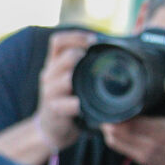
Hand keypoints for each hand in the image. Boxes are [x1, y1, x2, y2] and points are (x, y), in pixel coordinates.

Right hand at [34, 30, 94, 150]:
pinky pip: (66, 104)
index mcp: (53, 64)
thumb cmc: (67, 100)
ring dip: (82, 78)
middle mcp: (49, 75)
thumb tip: (114, 49)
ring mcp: (50, 92)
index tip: (94, 40)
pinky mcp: (55, 109)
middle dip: (84, 56)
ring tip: (93, 82)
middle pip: (65, 56)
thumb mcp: (70, 79)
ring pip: (66, 78)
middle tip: (98, 61)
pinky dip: (77, 104)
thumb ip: (82, 65)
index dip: (76, 37)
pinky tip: (84, 105)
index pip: (58, 41)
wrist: (50, 128)